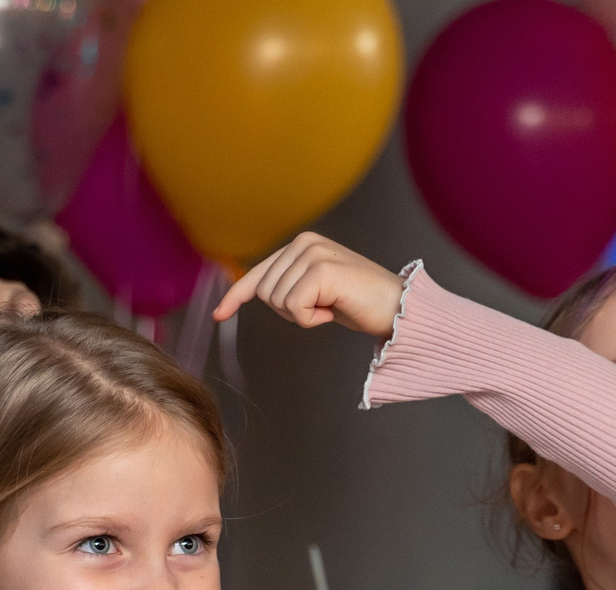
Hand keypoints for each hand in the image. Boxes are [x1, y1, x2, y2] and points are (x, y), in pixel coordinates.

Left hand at [214, 233, 405, 337]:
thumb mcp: (315, 290)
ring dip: (303, 315)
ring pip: (278, 302)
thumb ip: (289, 284)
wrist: (395, 307)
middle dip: (289, 311)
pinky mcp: (322, 269)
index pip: (258, 273)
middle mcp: (305, 243)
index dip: (237, 295)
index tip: (219, 314)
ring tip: (330, 305)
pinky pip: (294, 308)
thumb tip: (257, 293)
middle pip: (265, 293)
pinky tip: (333, 309)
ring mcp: (313, 253)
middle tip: (321, 307)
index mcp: (301, 245)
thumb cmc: (357, 302)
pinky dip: (311, 319)